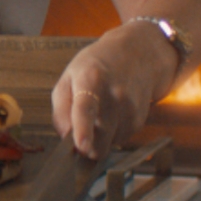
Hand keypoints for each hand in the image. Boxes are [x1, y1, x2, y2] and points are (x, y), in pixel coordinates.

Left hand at [54, 18, 179, 160]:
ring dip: (100, 138)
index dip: (83, 130)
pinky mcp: (139, 120)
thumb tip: (65, 137)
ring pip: (108, 144)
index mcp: (91, 80)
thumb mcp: (68, 78)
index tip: (82, 146)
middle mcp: (114, 95)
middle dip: (87, 145)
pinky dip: (112, 134)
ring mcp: (130, 109)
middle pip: (98, 139)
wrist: (137, 55)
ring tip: (101, 112)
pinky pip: (119, 141)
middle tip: (81, 132)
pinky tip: (113, 114)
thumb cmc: (96, 67)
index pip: (86, 109)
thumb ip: (61, 110)